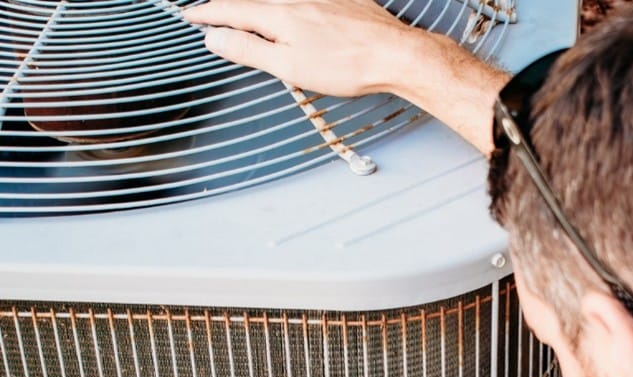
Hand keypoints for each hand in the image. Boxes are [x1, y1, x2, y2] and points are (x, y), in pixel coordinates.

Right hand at [183, 0, 418, 97]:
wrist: (393, 54)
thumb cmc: (346, 65)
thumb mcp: (289, 65)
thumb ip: (250, 50)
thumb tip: (215, 38)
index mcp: (278, 14)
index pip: (231, 11)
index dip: (207, 15)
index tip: (191, 16)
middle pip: (253, 3)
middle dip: (231, 10)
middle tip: (213, 17)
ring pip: (278, 3)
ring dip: (259, 11)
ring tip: (246, 19)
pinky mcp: (339, 0)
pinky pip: (303, 2)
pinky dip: (287, 9)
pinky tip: (290, 17)